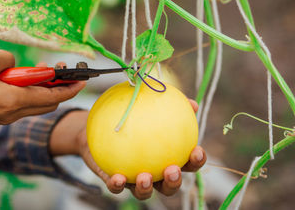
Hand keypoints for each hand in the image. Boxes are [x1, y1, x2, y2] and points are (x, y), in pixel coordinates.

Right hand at [0, 50, 84, 155]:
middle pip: (49, 102)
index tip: (83, 78)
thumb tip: (16, 64)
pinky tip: (23, 78)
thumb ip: (7, 59)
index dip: (71, 87)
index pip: (53, 95)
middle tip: (63, 69)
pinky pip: (25, 104)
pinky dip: (32, 92)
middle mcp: (14, 112)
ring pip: (38, 104)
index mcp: (14, 100)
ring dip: (45, 89)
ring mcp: (6, 116)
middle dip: (61, 87)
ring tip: (43, 70)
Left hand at [50, 100, 205, 199]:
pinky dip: (117, 185)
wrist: (98, 126)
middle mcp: (153, 172)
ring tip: (144, 178)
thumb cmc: (130, 115)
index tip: (197, 151)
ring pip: (144, 192)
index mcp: (166, 157)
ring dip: (146, 188)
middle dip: (174, 182)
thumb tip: (192, 103)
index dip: (196, 161)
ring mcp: (133, 179)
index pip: (187, 163)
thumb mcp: (148, 106)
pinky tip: (117, 178)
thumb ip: (169, 105)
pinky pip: (116, 187)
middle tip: (172, 170)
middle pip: (169, 185)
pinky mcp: (114, 181)